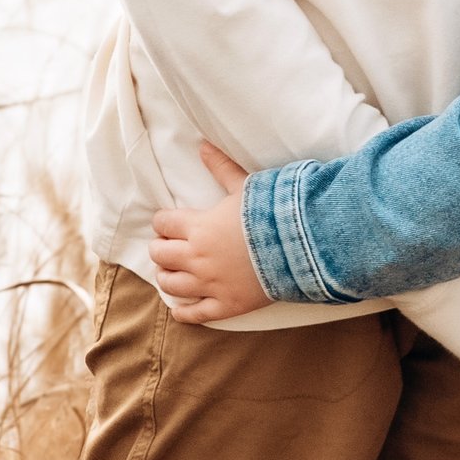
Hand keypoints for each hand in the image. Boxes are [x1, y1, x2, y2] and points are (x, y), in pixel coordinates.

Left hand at [149, 142, 270, 324]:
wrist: (301, 246)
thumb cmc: (272, 214)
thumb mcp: (245, 186)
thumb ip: (221, 167)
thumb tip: (203, 146)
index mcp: (198, 227)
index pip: (162, 223)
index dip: (164, 222)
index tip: (170, 223)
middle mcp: (197, 257)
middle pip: (159, 255)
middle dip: (162, 248)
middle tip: (171, 246)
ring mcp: (210, 284)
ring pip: (171, 284)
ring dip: (167, 276)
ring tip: (173, 272)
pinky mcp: (226, 305)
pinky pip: (194, 314)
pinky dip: (183, 312)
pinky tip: (180, 308)